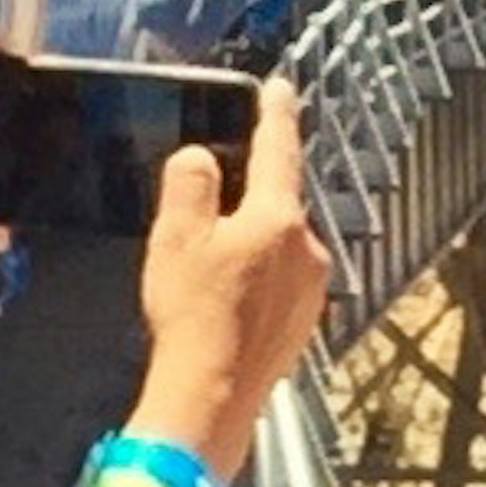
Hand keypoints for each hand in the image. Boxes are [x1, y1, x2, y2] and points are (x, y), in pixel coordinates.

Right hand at [124, 76, 327, 482]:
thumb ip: (190, 182)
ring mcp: (309, 292)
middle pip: (275, 205)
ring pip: (277, 248)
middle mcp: (306, 251)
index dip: (275, 114)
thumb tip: (201, 160)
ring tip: (205, 277)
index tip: (281, 89)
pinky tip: (221, 307)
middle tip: (203, 221)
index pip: (277, 149)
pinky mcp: (301, 327)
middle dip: (245, 203)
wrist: (211, 397)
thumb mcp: (176, 234)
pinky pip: (276, 287)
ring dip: (247, 249)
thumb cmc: (194, 317)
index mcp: (278, 218)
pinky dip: (252, 286)